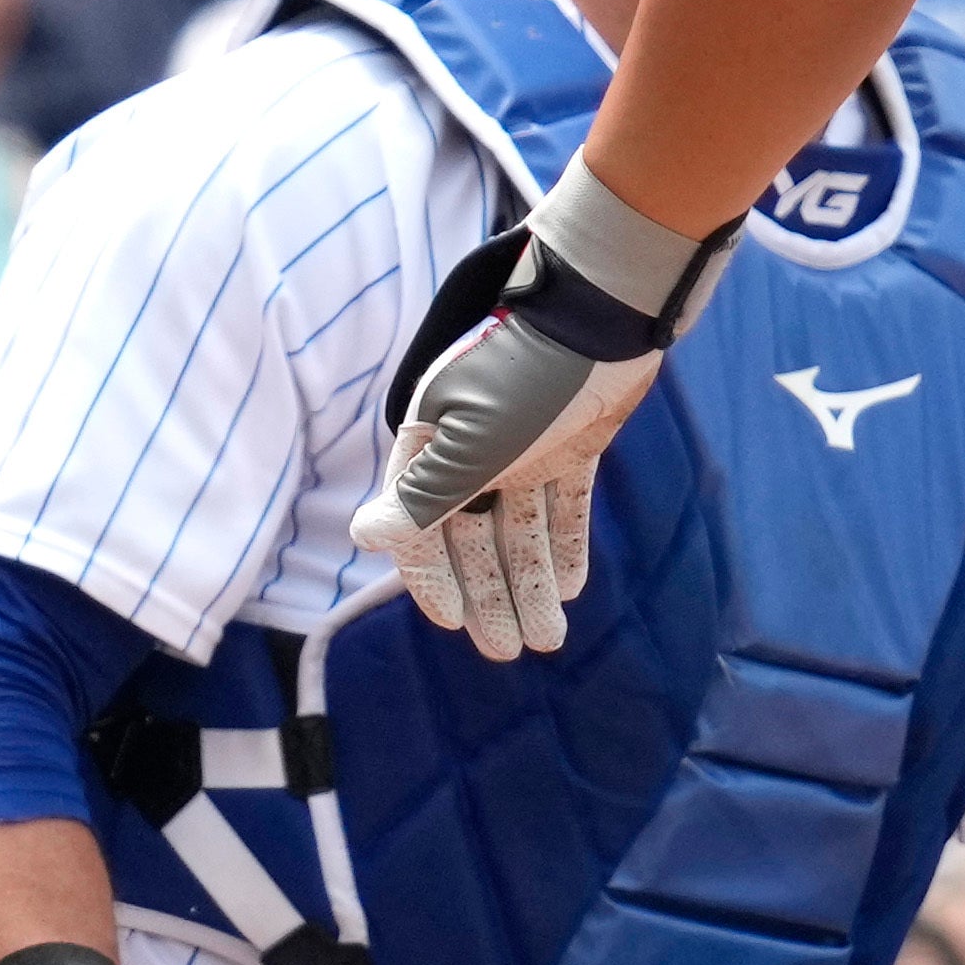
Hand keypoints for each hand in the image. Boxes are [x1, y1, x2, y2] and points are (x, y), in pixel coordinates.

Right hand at [365, 312, 657, 659]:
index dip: (435, 578)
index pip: (421, 525)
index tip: (456, 623)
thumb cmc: (524, 374)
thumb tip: (364, 537)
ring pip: (522, 529)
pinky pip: (564, 504)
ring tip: (548, 639)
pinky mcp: (572, 441)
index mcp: (433, 443)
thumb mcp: (469, 443)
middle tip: (508, 651)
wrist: (600, 313)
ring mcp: (524, 445)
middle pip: (473, 537)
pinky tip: (570, 586)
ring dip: (531, 583)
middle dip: (491, 596)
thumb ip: (424, 495)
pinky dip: (565, 544)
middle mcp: (473, 448)